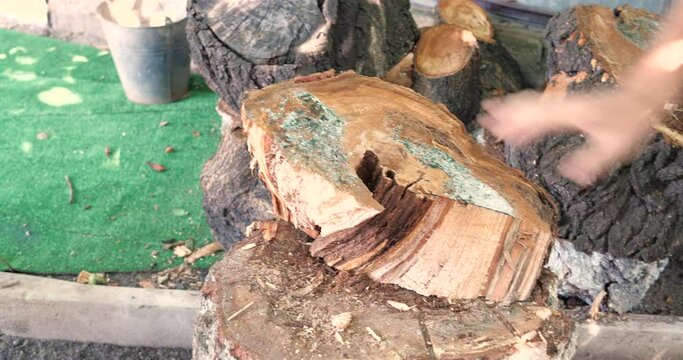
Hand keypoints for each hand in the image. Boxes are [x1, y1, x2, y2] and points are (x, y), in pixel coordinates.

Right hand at [478, 90, 654, 185]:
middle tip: (482, 118)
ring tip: (491, 115)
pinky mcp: (568, 106)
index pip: (534, 118)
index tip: (495, 127)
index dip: (514, 123)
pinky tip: (520, 129)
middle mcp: (562, 107)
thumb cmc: (628, 121)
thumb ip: (591, 161)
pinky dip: (525, 115)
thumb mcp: (614, 147)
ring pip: (531, 105)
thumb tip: (569, 176)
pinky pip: (540, 109)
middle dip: (504, 114)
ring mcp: (564, 105)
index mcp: (568, 115)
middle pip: (526, 108)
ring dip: (511, 111)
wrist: (640, 97)